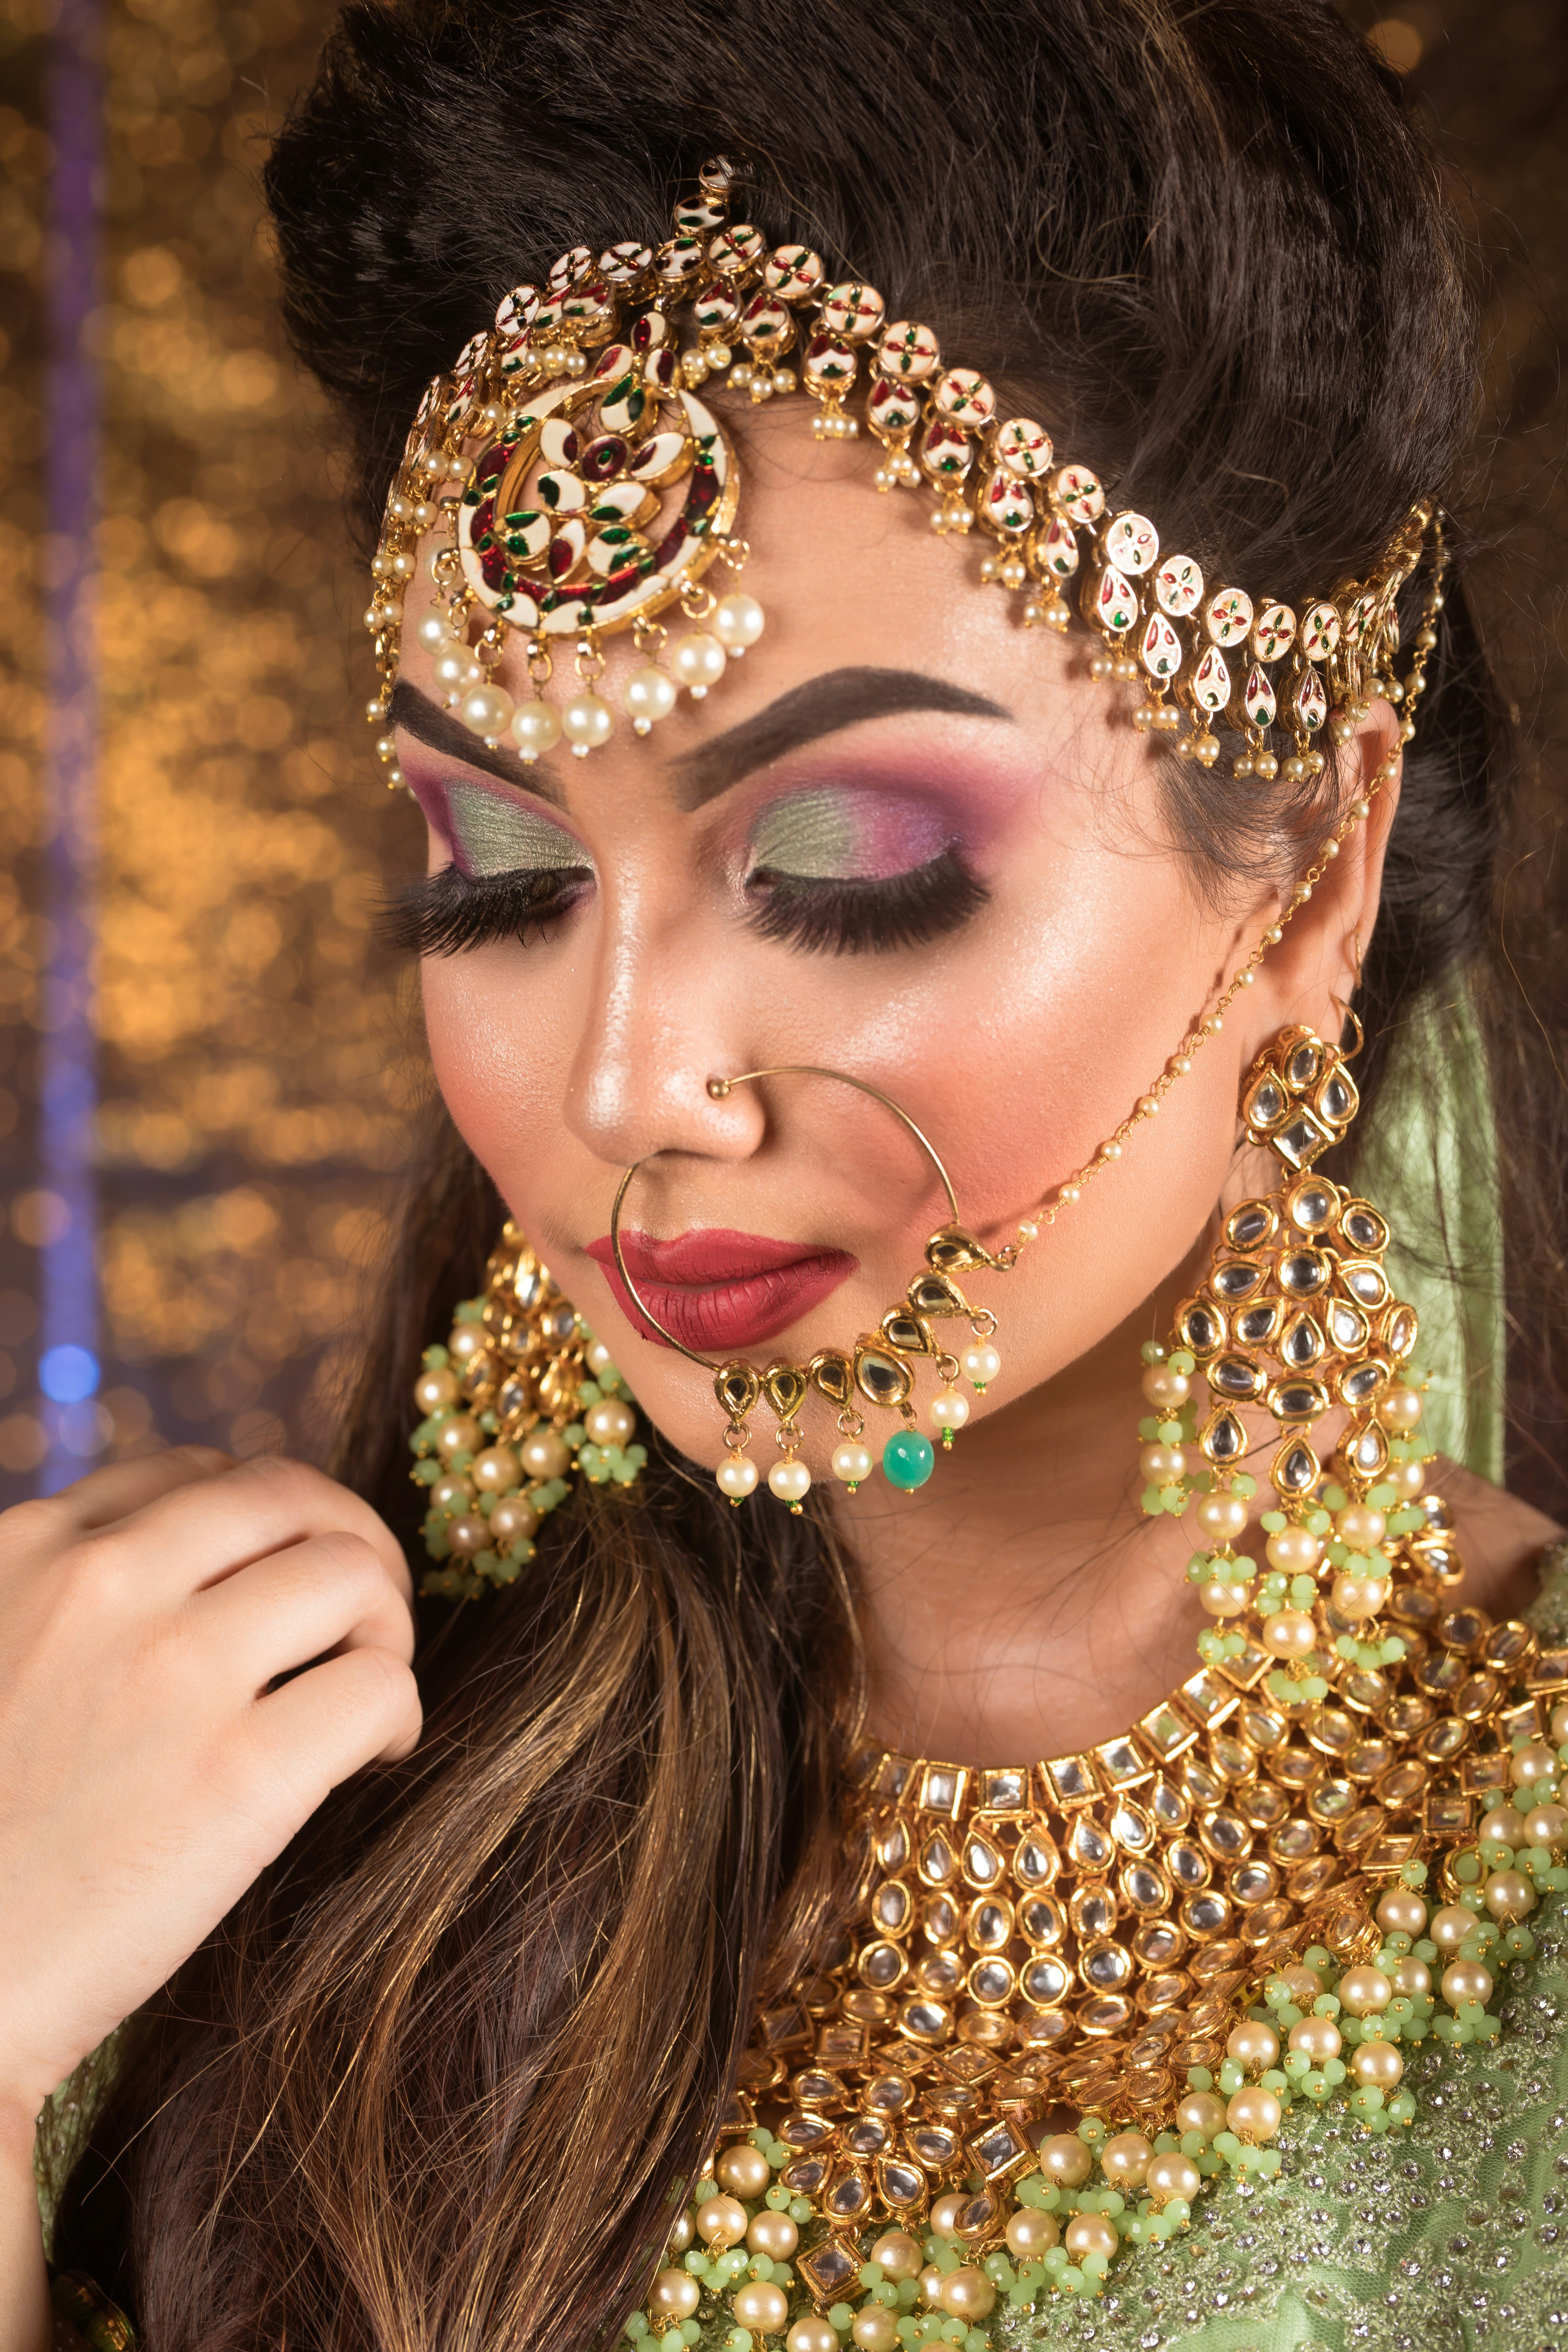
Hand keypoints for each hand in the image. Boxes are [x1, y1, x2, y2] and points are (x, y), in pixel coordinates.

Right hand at [0, 1447, 420, 2121]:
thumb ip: (62, 1604)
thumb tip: (192, 1581)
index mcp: (31, 1551)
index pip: (201, 1476)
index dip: (269, 1520)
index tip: (286, 1574)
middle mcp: (104, 1584)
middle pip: (292, 1498)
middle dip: (350, 1542)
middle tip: (363, 1615)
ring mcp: (175, 1673)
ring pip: (352, 1576)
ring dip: (383, 1627)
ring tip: (365, 1689)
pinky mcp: (240, 1776)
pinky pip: (378, 1687)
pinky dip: (395, 1716)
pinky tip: (371, 1756)